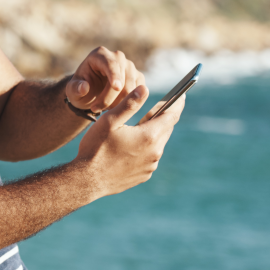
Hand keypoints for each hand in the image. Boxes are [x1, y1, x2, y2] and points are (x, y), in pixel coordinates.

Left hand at [66, 47, 145, 112]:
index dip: (114, 75)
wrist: (91, 92)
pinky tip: (114, 106)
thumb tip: (84, 87)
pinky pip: (138, 93)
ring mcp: (130, 66)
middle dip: (110, 98)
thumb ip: (75, 89)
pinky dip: (127, 103)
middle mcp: (117, 57)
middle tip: (95, 109)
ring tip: (102, 108)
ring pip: (131, 88)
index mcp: (100, 54)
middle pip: (122, 78)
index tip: (117, 88)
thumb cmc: (81, 89)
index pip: (110, 64)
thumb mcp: (72, 91)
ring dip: (117, 103)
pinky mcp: (138, 77)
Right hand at [75, 84, 185, 199]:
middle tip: (157, 106)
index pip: (171, 115)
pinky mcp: (144, 175)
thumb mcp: (110, 121)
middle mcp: (155, 152)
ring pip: (158, 143)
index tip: (183, 94)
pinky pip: (150, 157)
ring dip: (153, 133)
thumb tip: (145, 88)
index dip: (178, 103)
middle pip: (166, 129)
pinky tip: (132, 146)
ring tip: (140, 126)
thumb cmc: (96, 148)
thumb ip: (129, 103)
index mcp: (149, 136)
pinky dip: (146, 148)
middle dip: (163, 116)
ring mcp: (151, 166)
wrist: (86, 181)